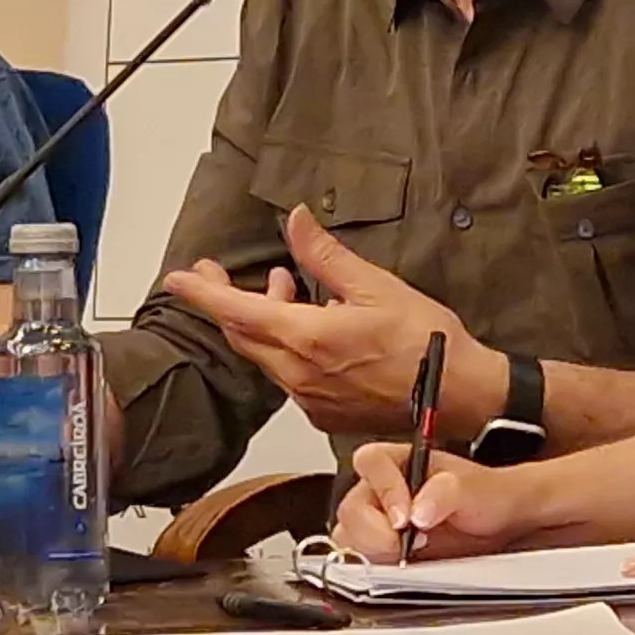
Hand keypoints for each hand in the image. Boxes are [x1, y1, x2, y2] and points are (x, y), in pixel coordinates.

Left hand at [163, 205, 486, 437]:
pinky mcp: (323, 413)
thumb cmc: (427, 342)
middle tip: (216, 274)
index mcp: (308, 338)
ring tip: (281, 288)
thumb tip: (296, 220)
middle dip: (225, 301)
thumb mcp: (376, 286)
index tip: (175, 279)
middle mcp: (299, 374)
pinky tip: (308, 327)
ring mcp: (309, 398)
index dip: (201, 293)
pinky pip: (287, 376)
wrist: (459, 397)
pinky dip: (284, 346)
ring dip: (262, 321)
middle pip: (243, 335)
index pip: (237, 311)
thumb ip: (326, 256)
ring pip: (265, 355)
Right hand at [332, 439, 539, 562]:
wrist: (502, 525)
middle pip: (352, 509)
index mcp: (398, 461)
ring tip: (411, 555)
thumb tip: (419, 510)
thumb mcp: (474, 488)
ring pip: (349, 538)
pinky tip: (405, 567)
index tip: (404, 518)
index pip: (370, 462)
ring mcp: (377, 523)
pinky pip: (361, 562)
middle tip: (407, 544)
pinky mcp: (380, 553)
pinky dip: (378, 569)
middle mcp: (381, 490)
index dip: (384, 489)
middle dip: (375, 533)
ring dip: (375, 553)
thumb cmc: (485, 496)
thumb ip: (446, 492)